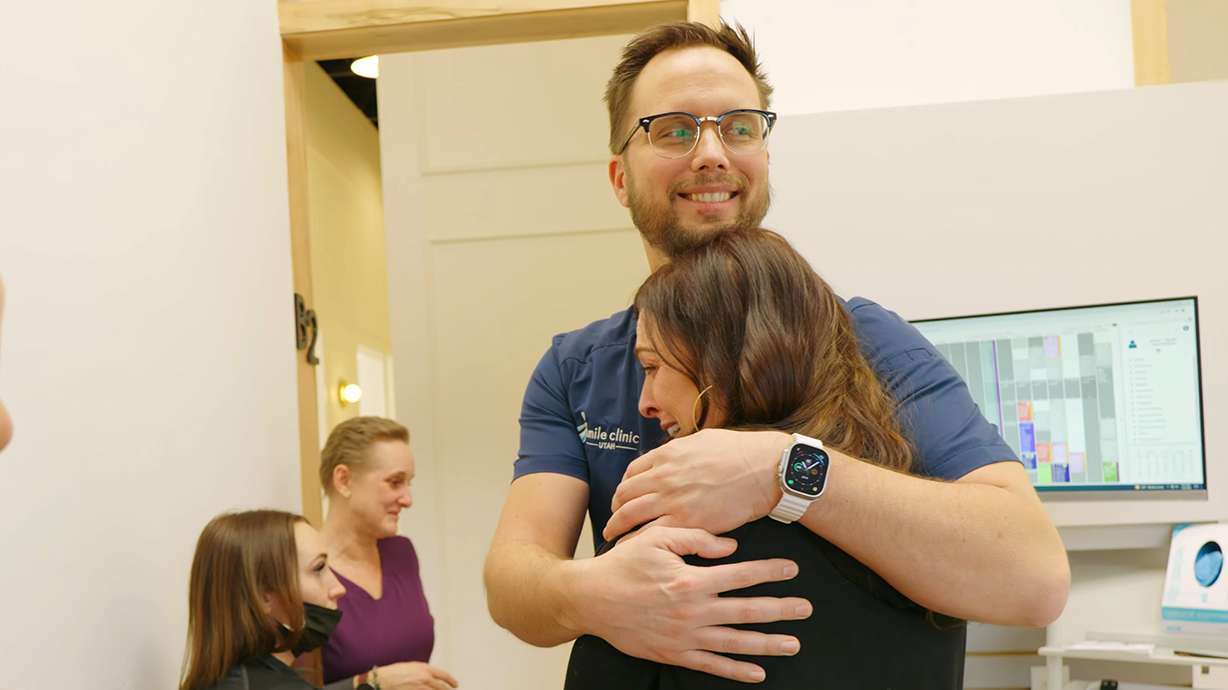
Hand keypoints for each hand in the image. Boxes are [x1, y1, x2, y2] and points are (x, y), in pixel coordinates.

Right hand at [374, 661, 457, 689]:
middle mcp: (425, 678)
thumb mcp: (411, 666)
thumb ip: (423, 671)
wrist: (382, 680)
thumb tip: (431, 676)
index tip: (455, 684)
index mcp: (425, 668)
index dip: (451, 680)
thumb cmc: (394, 672)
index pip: (443, 675)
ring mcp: (420, 688)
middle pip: (442, 687)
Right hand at [568, 525, 811, 682]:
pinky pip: (711, 666)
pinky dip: (736, 671)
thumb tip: (732, 547)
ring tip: (793, 644)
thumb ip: (695, 538)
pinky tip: (758, 673)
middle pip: (747, 611)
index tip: (792, 570)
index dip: (770, 571)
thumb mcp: (656, 538)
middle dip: (780, 609)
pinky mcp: (674, 654)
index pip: (742, 574)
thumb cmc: (623, 565)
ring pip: (735, 642)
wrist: (590, 599)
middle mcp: (694, 611)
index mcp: (692, 579)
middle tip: (806, 609)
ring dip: (768, 644)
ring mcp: (685, 636)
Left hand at [604, 429, 789, 541]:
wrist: (765, 469)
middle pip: (624, 495)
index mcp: (667, 455)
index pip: (631, 473)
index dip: (624, 488)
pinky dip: (637, 542)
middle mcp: (663, 476)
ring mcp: (673, 499)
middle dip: (615, 510)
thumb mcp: (702, 440)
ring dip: (617, 527)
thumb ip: (680, 450)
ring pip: (630, 515)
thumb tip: (670, 456)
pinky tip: (634, 549)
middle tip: (612, 521)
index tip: (623, 498)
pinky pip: (651, 534)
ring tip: (613, 537)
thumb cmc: (740, 452)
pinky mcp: (687, 521)